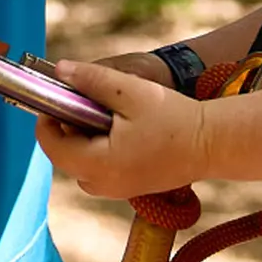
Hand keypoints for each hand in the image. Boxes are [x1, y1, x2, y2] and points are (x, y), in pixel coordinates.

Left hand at [34, 57, 212, 201]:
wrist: (213, 144)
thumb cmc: (175, 118)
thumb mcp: (131, 91)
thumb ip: (92, 80)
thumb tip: (59, 71)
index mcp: (99, 164)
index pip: (52, 146)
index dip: (47, 118)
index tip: (57, 96)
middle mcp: (103, 185)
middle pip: (64, 155)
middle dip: (68, 127)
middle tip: (87, 102)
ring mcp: (116, 191)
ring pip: (81, 163)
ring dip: (84, 138)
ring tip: (107, 114)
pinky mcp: (129, 188)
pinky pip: (100, 169)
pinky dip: (100, 149)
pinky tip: (121, 129)